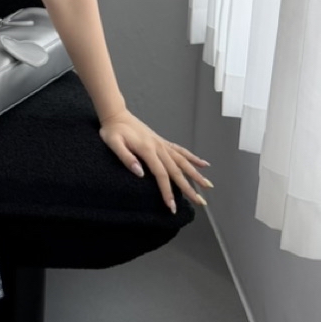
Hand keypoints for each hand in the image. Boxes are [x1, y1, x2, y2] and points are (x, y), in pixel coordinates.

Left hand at [97, 108, 211, 213]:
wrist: (117, 115)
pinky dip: (193, 158)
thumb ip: (126, 158)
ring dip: (196, 174)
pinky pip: (181, 151)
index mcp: (147, 150)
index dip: (168, 191)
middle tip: (200, 202)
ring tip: (208, 185)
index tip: (172, 206)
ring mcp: (162, 145)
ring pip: (183, 162)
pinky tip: (204, 164)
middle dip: (189, 188)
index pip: (161, 175)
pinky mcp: (162, 142)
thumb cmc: (112, 130)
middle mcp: (159, 148)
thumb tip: (140, 173)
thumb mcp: (113, 143)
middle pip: (177, 171)